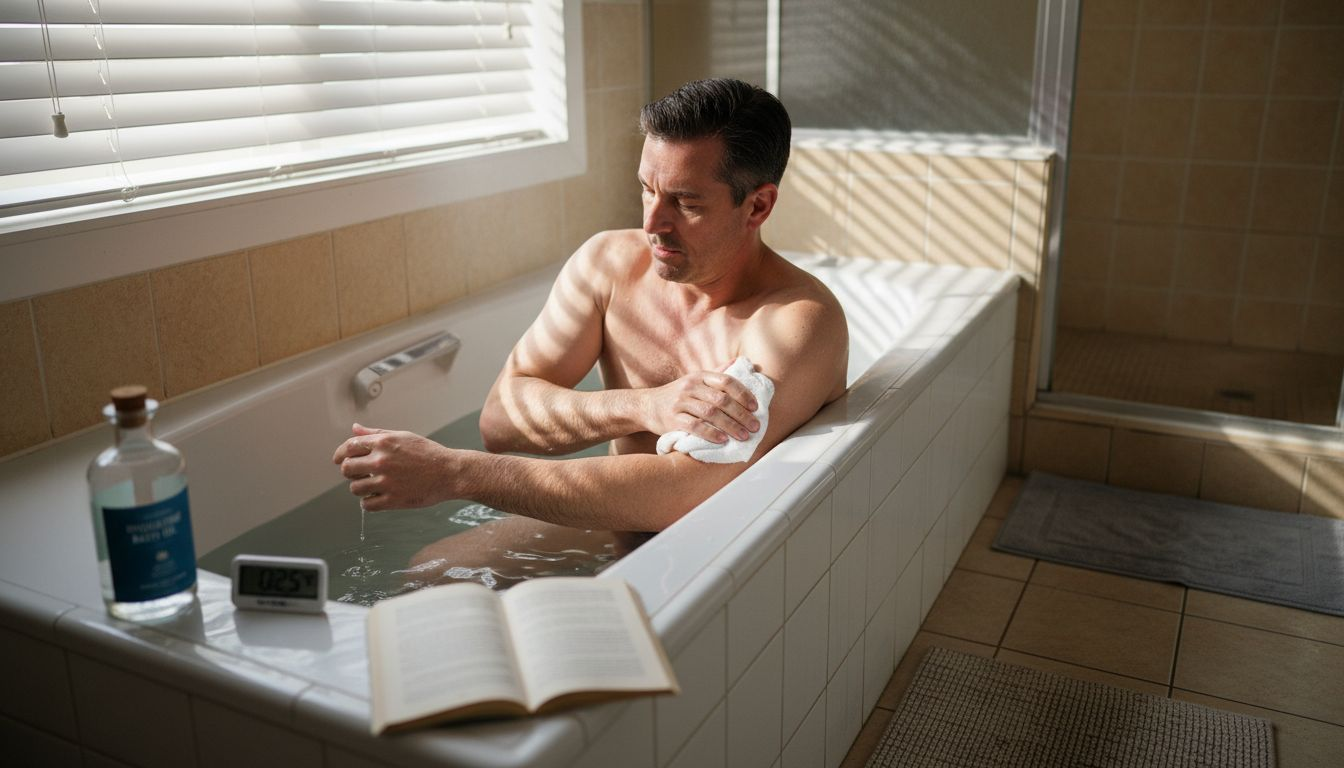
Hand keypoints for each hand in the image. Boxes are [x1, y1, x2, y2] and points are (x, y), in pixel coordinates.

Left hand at [332, 424, 454, 510]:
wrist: (450, 473)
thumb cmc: (428, 454)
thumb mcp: (403, 437)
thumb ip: (376, 434)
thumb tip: (354, 429)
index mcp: (384, 442)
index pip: (349, 447)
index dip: (340, 454)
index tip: (339, 460)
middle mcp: (382, 461)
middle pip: (347, 469)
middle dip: (350, 472)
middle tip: (360, 473)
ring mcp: (387, 482)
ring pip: (355, 488)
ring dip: (361, 487)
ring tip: (373, 485)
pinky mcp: (393, 500)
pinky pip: (367, 505)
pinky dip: (369, 502)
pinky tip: (379, 496)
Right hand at [645, 367, 759, 443]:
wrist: (646, 406)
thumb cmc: (677, 395)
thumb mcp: (695, 380)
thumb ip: (718, 373)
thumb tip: (741, 362)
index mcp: (700, 376)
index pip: (726, 381)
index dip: (743, 394)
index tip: (756, 407)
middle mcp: (690, 387)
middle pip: (721, 399)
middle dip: (741, 414)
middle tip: (755, 427)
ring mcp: (680, 403)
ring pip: (711, 413)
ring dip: (731, 426)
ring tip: (744, 436)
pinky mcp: (672, 419)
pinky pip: (695, 426)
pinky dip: (711, 433)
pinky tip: (722, 440)